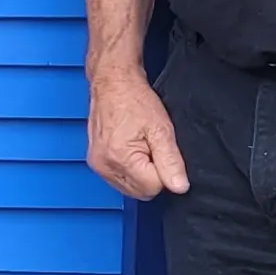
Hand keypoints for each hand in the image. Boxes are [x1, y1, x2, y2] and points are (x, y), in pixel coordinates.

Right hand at [87, 69, 189, 199]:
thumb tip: (180, 187)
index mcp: (120, 159)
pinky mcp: (95, 163)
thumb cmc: (135, 100)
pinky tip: (130, 150)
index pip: (153, 187)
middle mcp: (104, 166)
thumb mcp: (161, 129)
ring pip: (130, 189)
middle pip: (140, 192)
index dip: (164, 172)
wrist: (113, 83)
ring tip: (140, 146)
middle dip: (151, 175)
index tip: (159, 150)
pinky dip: (129, 171)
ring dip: (140, 174)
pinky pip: (119, 181)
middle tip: (150, 148)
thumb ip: (171, 161)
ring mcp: (97, 165)